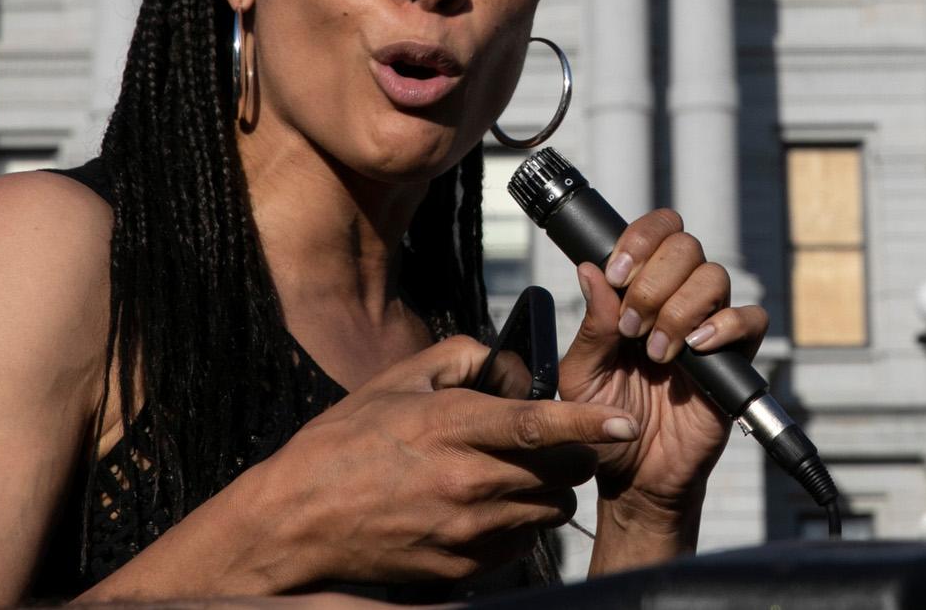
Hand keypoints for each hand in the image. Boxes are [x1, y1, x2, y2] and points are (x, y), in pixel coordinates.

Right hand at [256, 335, 639, 586]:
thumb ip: (463, 357)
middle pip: (562, 474)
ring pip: (550, 511)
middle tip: (551, 443)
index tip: (625, 424)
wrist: (300, 520)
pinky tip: (486, 506)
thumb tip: (512, 365)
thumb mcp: (398, 379)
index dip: (590, 425)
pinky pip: (522, 544)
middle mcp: (467, 481)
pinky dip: (519, 523)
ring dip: (547, 490)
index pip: (541, 425)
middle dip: (572, 455)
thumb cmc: (345, 443)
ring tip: (510, 474)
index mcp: (452, 426)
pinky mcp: (464, 568)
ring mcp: (467, 531)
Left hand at [557, 209, 768, 520]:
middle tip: (631, 327)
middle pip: (686, 246)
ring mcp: (707, 326)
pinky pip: (750, 319)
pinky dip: (724, 326)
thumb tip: (590, 269)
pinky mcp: (735, 358)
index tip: (616, 274)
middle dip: (654, 281)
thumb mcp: (582, 373)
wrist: (633, 474)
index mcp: (638, 291)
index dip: (640, 240)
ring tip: (656, 352)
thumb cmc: (604, 419)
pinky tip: (694, 350)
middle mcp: (676, 299)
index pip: (655, 232)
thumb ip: (591, 325)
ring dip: (680, 309)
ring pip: (714, 277)